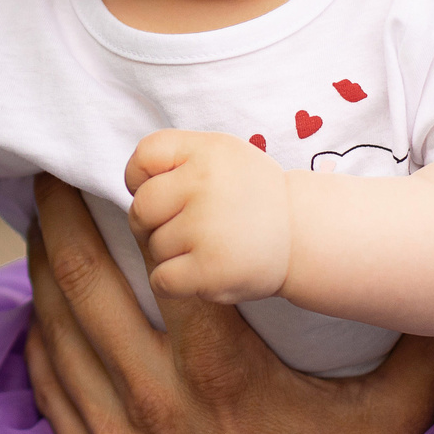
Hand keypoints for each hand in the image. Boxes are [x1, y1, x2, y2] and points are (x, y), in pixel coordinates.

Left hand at [25, 173, 433, 433]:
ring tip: (40, 219)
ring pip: (53, 330)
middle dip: (62, 220)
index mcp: (221, 373)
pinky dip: (39, 335)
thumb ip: (432, 343)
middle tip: (51, 170)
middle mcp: (155, 399)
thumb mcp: (395, 419)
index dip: (144, 210)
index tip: (133, 171)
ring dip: (41, 269)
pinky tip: (41, 302)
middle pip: (84, 285)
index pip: (167, 264)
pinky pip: (48, 385)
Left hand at [124, 130, 292, 302]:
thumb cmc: (252, 196)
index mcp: (207, 150)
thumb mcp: (222, 155)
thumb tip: (131, 186)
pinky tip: (199, 273)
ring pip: (153, 247)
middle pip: (141, 208)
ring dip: (172, 254)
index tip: (164, 194)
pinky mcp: (210, 270)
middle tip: (185, 228)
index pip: (144, 155)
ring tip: (207, 247)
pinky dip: (174, 283)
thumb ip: (177, 159)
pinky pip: (161, 280)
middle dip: (153, 222)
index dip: (140, 178)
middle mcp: (205, 183)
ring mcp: (207, 228)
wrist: (302, 234)